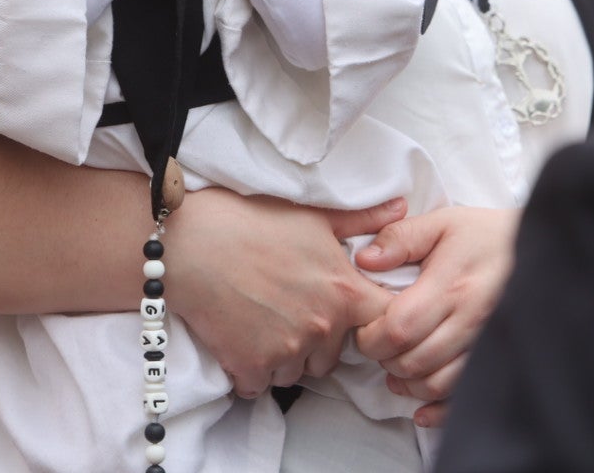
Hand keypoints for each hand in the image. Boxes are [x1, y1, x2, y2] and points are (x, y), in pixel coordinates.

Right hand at [173, 189, 402, 398]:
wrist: (191, 242)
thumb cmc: (252, 221)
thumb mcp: (313, 216)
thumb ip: (362, 221)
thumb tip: (402, 207)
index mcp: (344, 292)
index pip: (384, 324)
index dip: (372, 322)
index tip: (352, 315)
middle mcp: (322, 328)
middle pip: (334, 356)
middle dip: (318, 341)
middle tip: (290, 310)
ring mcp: (287, 351)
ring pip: (298, 372)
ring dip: (285, 357)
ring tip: (262, 322)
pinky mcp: (251, 367)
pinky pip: (261, 386)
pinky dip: (251, 371)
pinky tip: (240, 339)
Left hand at [353, 206, 519, 426]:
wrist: (542, 251)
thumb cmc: (487, 236)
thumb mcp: (443, 223)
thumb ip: (401, 238)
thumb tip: (363, 260)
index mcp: (452, 287)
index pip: (399, 328)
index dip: (372, 336)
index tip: (366, 327)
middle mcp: (471, 321)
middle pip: (413, 361)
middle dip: (385, 359)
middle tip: (381, 344)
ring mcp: (487, 346)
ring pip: (436, 385)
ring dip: (408, 383)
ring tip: (397, 366)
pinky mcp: (498, 362)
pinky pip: (464, 398)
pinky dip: (437, 411)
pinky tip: (421, 408)